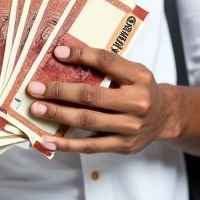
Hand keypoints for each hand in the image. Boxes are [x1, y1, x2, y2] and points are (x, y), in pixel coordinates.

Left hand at [26, 45, 179, 154]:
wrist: (166, 117)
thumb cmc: (141, 88)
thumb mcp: (133, 71)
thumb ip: (107, 66)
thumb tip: (64, 57)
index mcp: (139, 77)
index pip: (106, 62)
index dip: (81, 55)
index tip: (57, 52)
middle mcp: (137, 102)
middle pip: (91, 96)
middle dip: (59, 91)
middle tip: (34, 88)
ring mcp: (130, 127)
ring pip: (87, 121)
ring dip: (58, 115)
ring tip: (37, 109)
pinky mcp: (123, 146)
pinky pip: (90, 146)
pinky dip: (66, 145)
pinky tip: (47, 140)